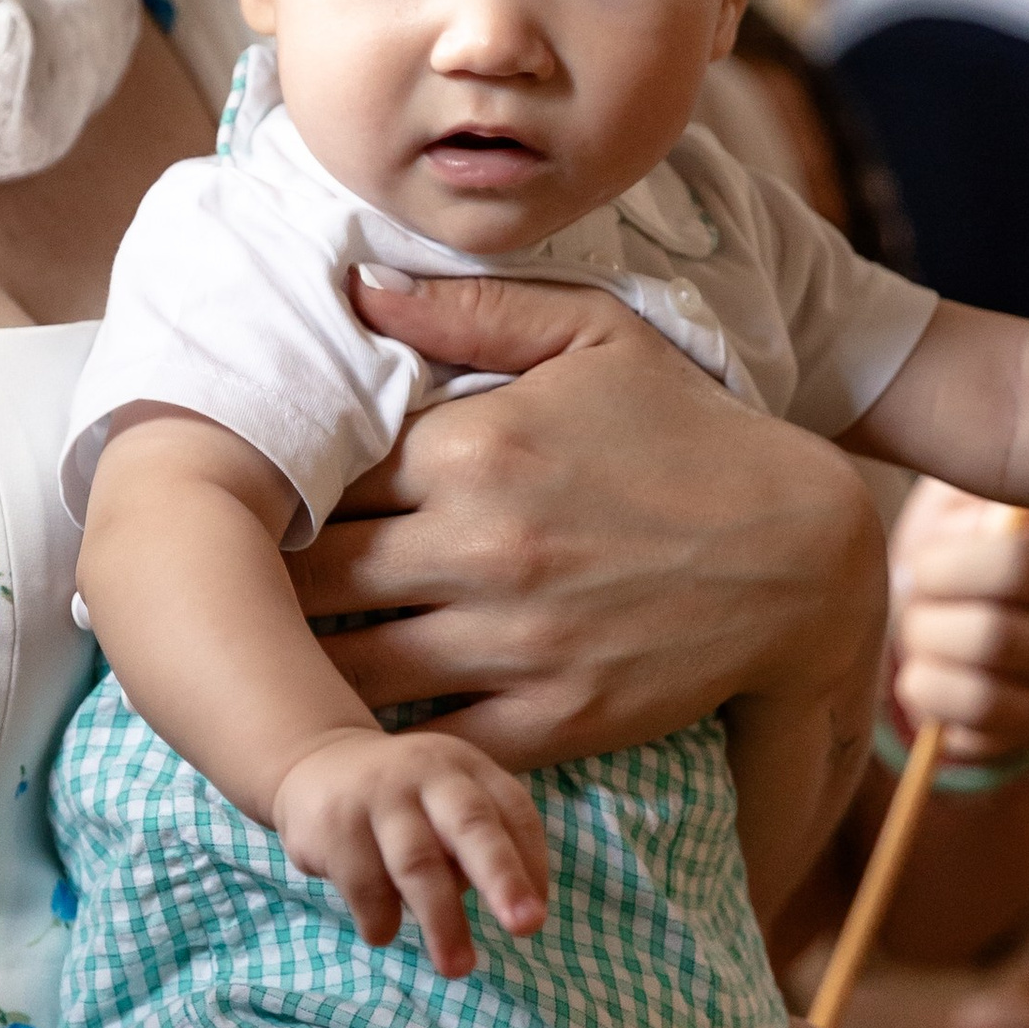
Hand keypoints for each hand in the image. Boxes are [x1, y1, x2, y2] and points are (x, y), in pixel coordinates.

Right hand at [273, 725, 549, 975]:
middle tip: (526, 927)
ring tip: (457, 968)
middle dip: (502, 878)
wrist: (314, 766)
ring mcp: (378, 796)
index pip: (514, 813)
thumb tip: (518, 911)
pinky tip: (384, 931)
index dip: (531, 865)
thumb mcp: (447, 801)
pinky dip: (381, 921)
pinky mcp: (335, 824)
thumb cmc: (404, 803)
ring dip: (442, 922)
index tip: (535, 918)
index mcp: (467, 769)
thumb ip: (484, 842)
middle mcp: (427, 773)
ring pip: (417, 863)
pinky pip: (366, 886)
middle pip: (471, 825)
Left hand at [291, 274, 889, 771]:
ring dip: (304, 665)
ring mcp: (514, 640)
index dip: (272, 487)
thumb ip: (469, 310)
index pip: (319, 470)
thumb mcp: (595, 337)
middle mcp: (481, 545)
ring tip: (266, 659)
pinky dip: (383, 735)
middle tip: (224, 590)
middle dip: (261, 584)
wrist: (804, 556)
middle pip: (311, 577)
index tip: (241, 496)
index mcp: (475, 444)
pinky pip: (428, 739)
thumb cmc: (690, 434)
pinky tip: (355, 720)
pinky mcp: (551, 720)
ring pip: (350, 667)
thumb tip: (355, 288)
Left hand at [887, 480, 1028, 762]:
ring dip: (927, 640)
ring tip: (916, 631)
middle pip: (1014, 572)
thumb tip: (959, 426)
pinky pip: (974, 716)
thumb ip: (963, 460)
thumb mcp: (951, 494)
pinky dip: (928, 694)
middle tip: (914, 581)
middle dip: (939, 578)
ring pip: (989, 649)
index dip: (986, 524)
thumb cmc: (943, 547)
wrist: (933, 637)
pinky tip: (925, 675)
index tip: (937, 541)